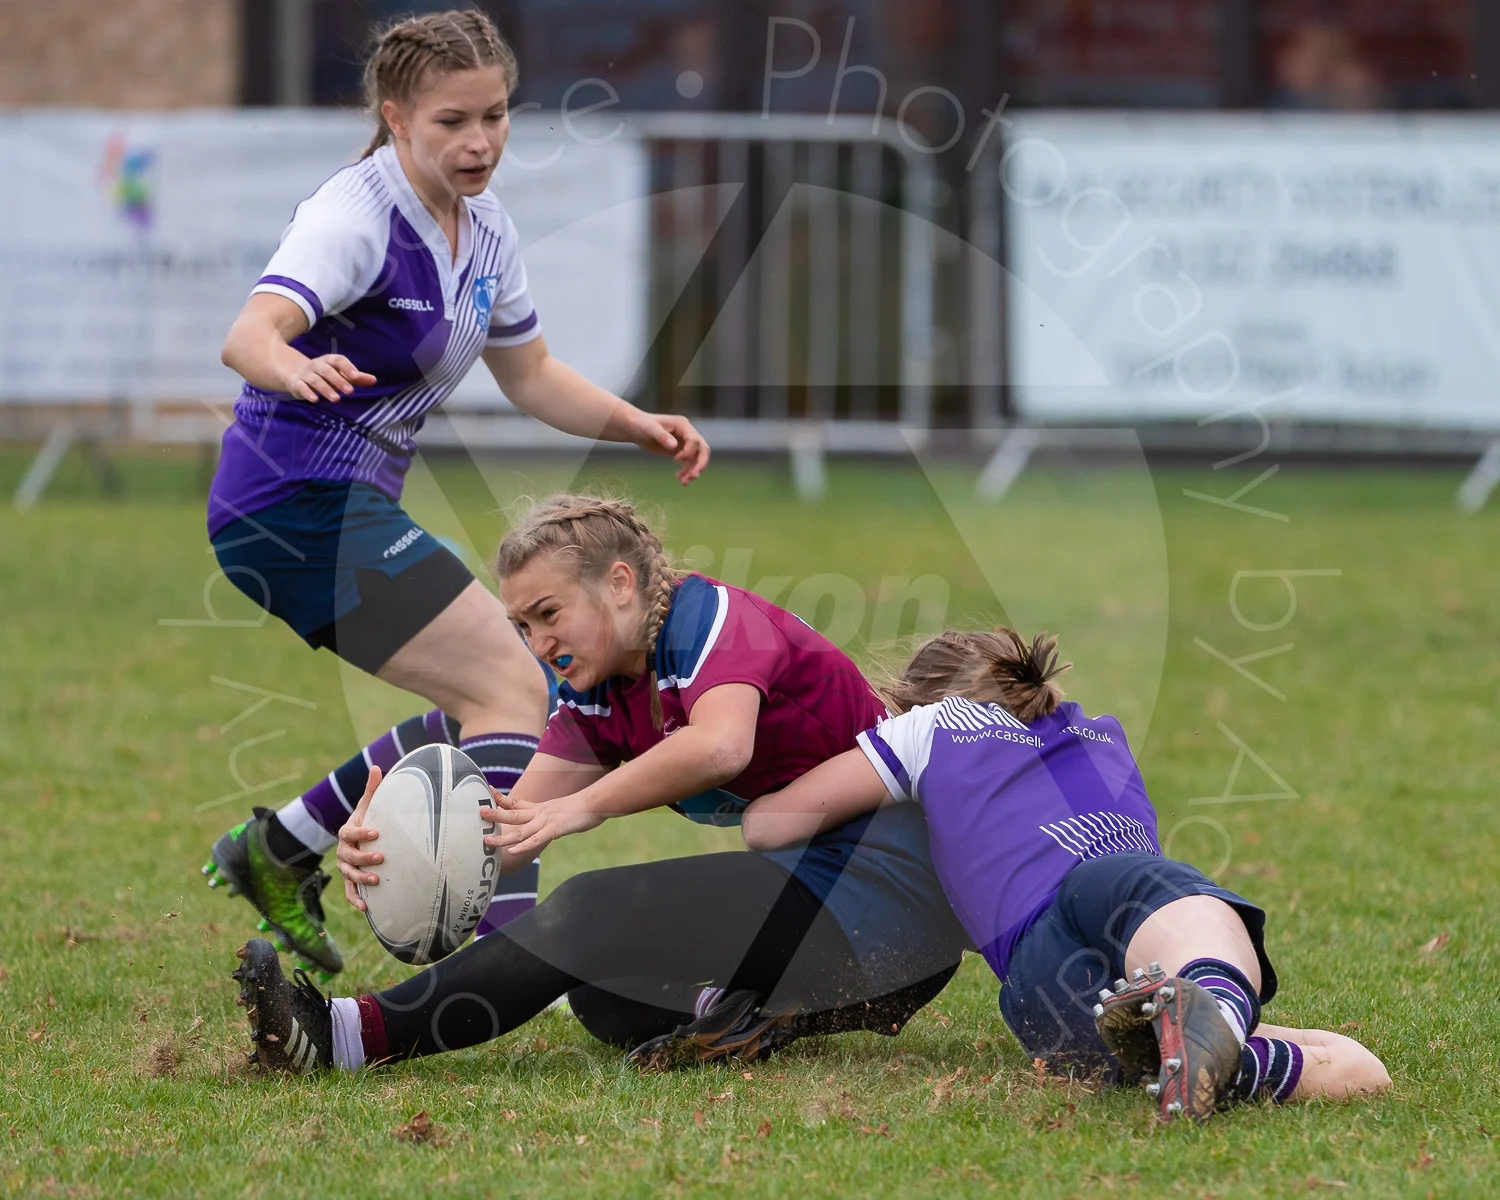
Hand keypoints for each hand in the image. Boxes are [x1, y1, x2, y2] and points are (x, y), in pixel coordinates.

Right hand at [284, 353, 375, 401]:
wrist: (296, 373)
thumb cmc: (325, 375)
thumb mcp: (340, 375)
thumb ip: (357, 378)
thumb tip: (374, 380)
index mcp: (329, 361)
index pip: (338, 360)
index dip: (347, 367)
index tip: (357, 377)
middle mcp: (317, 365)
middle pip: (327, 370)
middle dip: (338, 380)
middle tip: (350, 391)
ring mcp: (306, 374)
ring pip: (315, 379)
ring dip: (326, 389)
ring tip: (336, 399)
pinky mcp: (297, 383)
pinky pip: (301, 386)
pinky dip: (307, 393)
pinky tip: (315, 400)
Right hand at [336, 766, 383, 911]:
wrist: (362, 838)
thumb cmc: (368, 819)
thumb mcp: (369, 805)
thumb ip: (372, 789)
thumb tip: (376, 766)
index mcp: (347, 831)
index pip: (350, 832)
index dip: (361, 832)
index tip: (376, 832)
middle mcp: (344, 850)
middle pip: (349, 856)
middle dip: (364, 857)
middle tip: (382, 857)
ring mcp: (346, 866)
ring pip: (349, 875)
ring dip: (361, 879)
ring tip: (376, 881)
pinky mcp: (351, 880)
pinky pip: (349, 891)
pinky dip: (355, 899)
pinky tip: (367, 908)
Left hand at [481, 789, 603, 858]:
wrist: (597, 802)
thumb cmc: (584, 808)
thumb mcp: (564, 811)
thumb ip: (553, 816)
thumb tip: (551, 821)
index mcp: (541, 808)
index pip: (517, 803)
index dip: (501, 799)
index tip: (488, 792)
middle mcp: (540, 814)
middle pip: (513, 815)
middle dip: (495, 815)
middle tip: (479, 813)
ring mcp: (547, 822)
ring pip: (520, 830)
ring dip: (503, 836)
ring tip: (486, 840)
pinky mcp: (555, 830)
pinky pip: (536, 839)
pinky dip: (524, 846)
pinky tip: (512, 851)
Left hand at [632, 412, 709, 484]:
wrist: (636, 428)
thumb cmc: (642, 425)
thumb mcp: (650, 429)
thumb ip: (662, 436)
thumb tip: (674, 446)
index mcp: (683, 425)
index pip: (694, 440)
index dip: (688, 452)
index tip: (675, 460)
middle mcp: (687, 433)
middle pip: (703, 449)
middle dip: (700, 463)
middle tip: (694, 476)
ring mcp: (685, 442)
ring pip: (697, 458)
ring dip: (693, 470)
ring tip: (684, 482)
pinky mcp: (680, 450)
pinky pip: (689, 462)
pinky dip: (686, 471)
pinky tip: (680, 479)